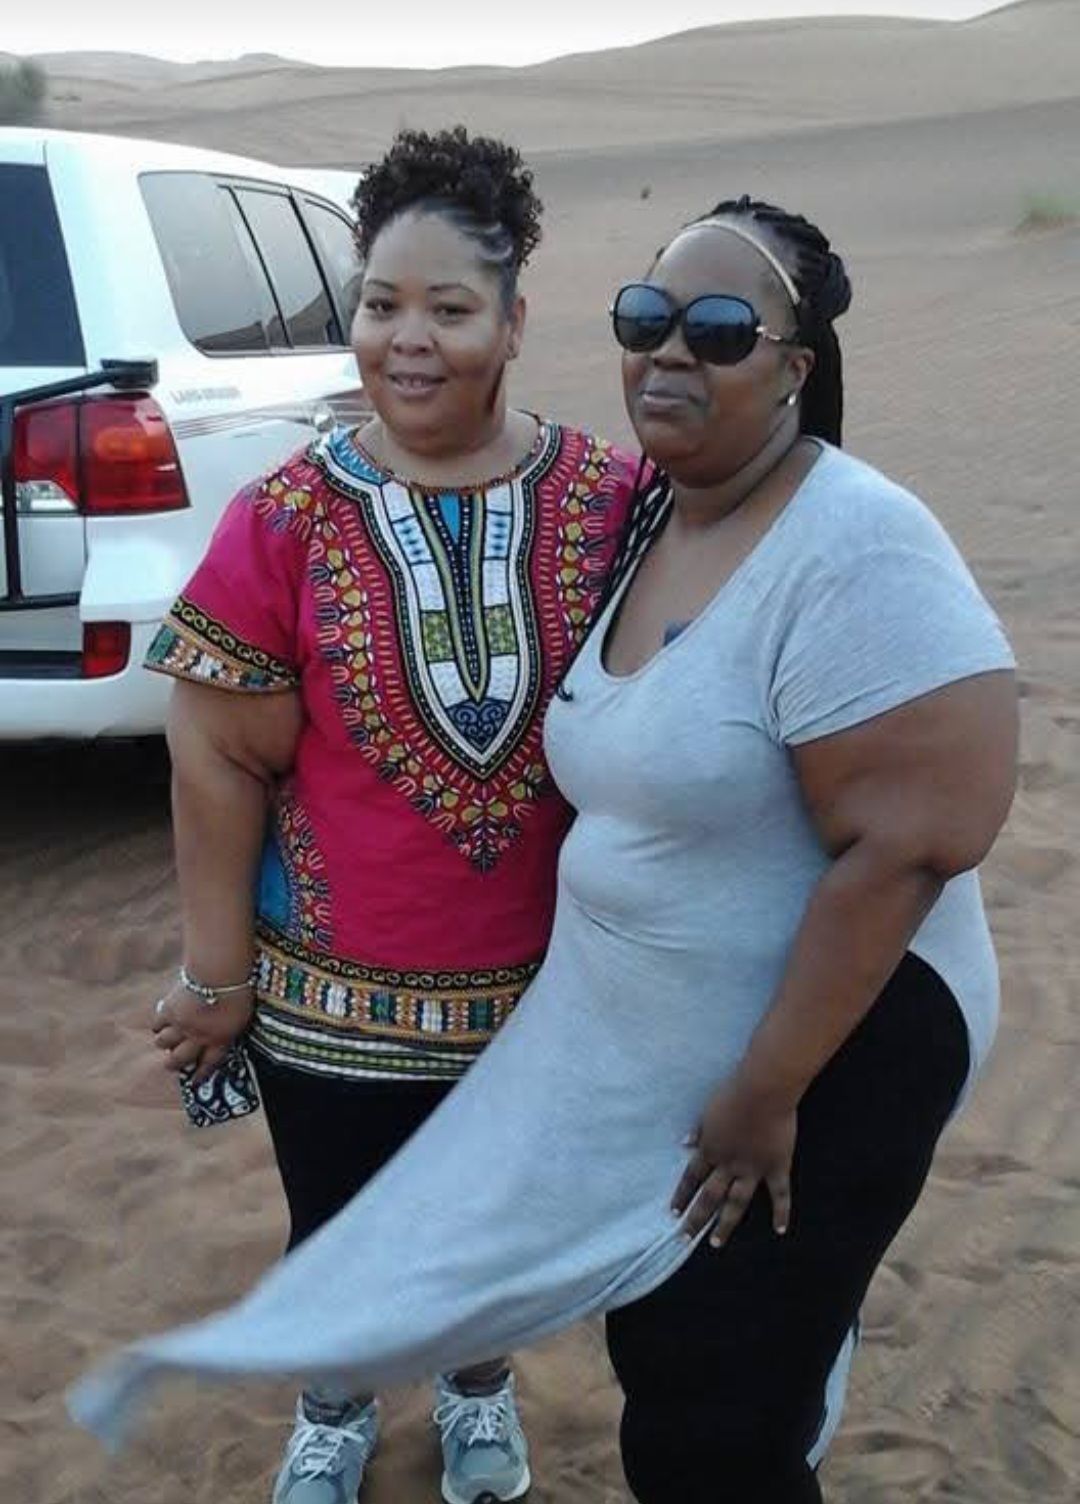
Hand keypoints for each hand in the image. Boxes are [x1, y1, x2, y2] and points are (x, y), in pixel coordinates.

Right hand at [152, 980, 254, 1085]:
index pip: (209, 1063)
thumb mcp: (242, 1015)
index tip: (194, 1082)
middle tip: (172, 1064)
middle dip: (174, 1064)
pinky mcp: (168, 1010)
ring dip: (164, 1043)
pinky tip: (160, 1023)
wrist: (218, 971)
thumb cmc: (238, 989)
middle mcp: (198, 1037)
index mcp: (220, 1039)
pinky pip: (157, 1024)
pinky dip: (158, 1025)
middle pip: (179, 1059)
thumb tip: (223, 1034)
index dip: (201, 1074)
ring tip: (166, 1040)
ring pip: (164, 1043)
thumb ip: (230, 1028)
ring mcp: (181, 1025)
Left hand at [672, 1073, 797, 1247]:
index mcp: (710, 1149)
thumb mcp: (708, 1110)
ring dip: (725, 1225)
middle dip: (696, 1218)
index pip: (691, 1177)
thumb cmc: (733, 1093)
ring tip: (716, 1243)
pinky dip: (780, 1212)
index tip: (673, 1212)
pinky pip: (779, 1195)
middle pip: (709, 1197)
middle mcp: (728, 1165)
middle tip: (684, 1238)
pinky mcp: (777, 1167)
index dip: (682, 1194)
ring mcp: (753, 1169)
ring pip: (736, 1204)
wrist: (763, 1091)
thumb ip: (698, 1130)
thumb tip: (684, 1144)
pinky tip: (779, 1230)